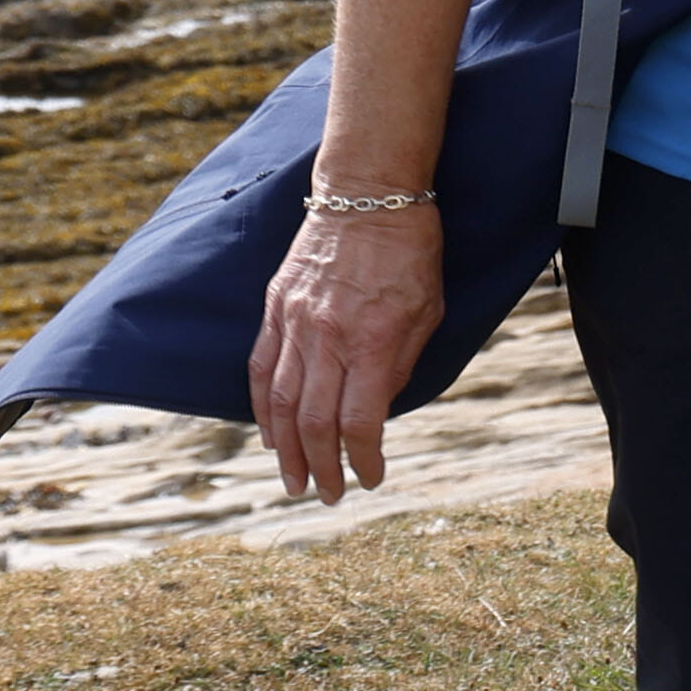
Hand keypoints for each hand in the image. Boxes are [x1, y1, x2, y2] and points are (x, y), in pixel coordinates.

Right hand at [249, 198, 437, 504]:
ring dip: (286, 449)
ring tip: (292, 480)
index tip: (371, 479)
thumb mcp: (427, 313)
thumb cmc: (410, 253)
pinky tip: (270, 434)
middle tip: (326, 496)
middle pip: (316, 421)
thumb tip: (377, 411)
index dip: (364, 459)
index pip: (360, 421)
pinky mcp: (276, 308)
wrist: (366, 195)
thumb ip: (401, 366)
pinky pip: (263, 367)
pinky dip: (263, 407)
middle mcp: (328, 336)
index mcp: (373, 340)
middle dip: (321, 467)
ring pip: (282, 401)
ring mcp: (295, 321)